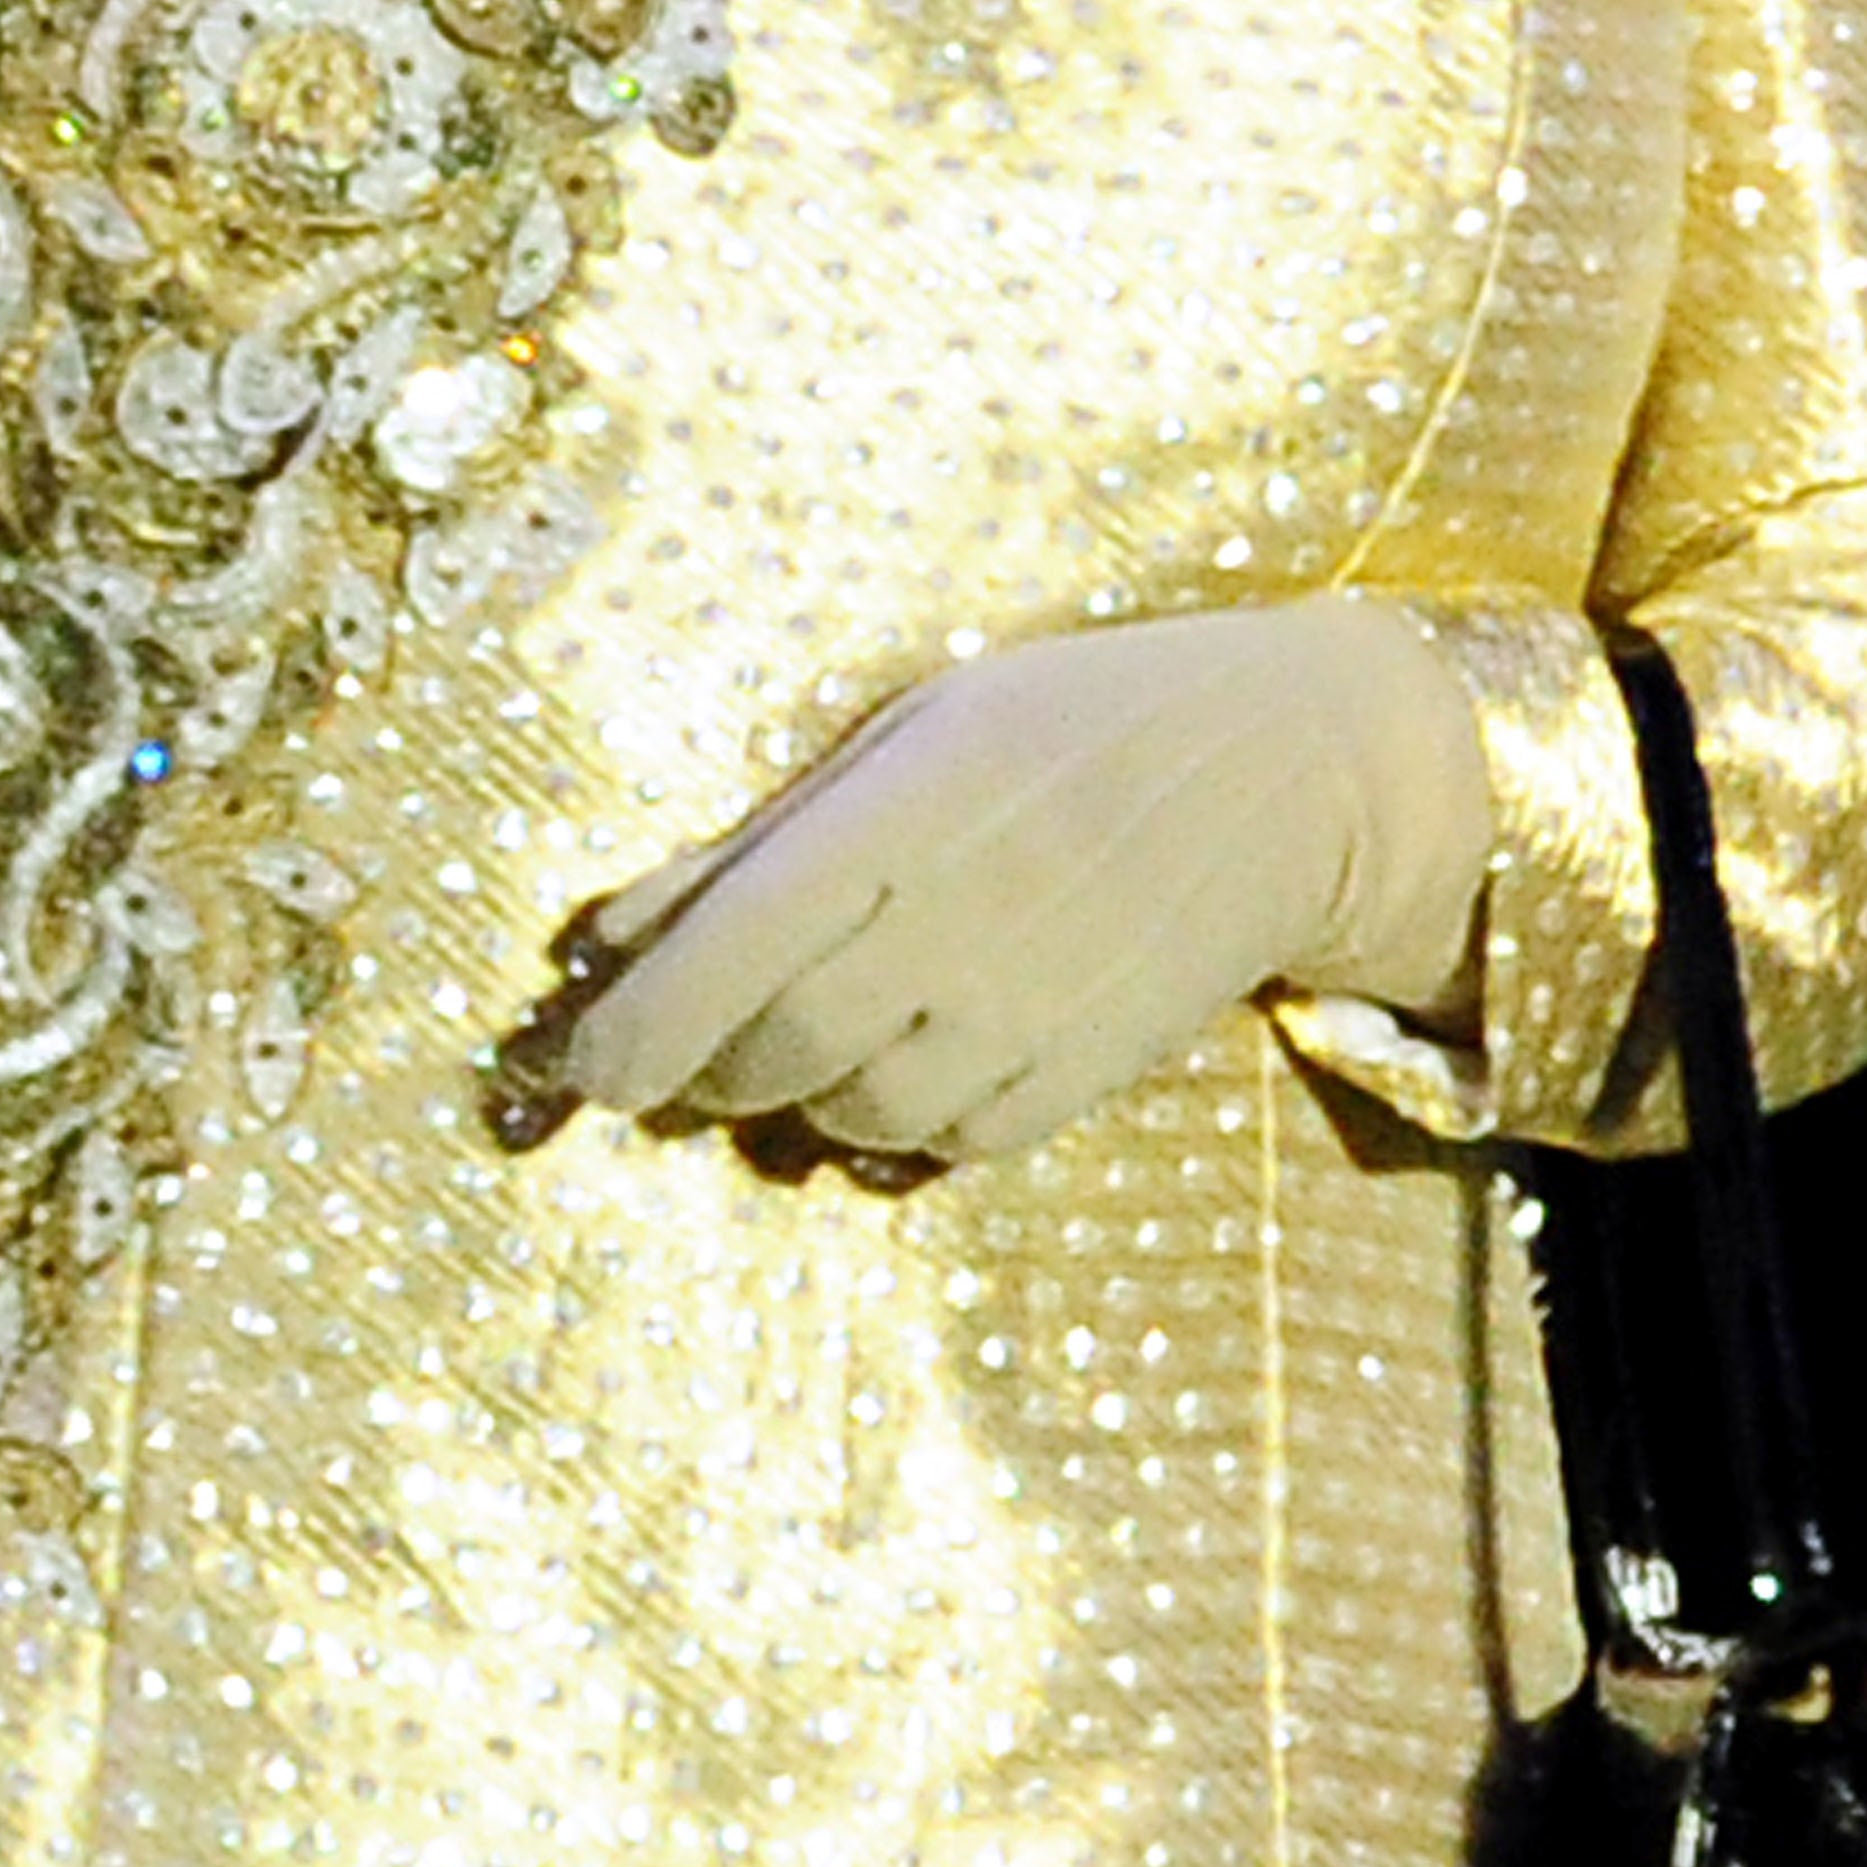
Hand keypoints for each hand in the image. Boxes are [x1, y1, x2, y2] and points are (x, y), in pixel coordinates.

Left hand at [521, 603, 1492, 1169]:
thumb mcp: (905, 734)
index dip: (645, 1021)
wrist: (1282, 770)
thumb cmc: (1066, 726)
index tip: (585, 1067)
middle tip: (671, 1061)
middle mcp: (974, 912)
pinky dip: (895, 1126)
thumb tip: (608, 931)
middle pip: (786, 1045)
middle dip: (705, 1069)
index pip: (743, 940)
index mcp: (914, 806)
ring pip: (862, 1110)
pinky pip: (953, 1140)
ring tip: (796, 1048)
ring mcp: (1041, 1001)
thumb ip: (755, 839)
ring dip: (798, 1098)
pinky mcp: (1093, 1069)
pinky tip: (895, 1067)